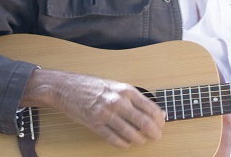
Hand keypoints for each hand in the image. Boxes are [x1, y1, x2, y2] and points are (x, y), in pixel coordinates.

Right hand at [21, 69, 165, 147]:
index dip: (159, 120)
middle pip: (143, 122)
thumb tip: (157, 112)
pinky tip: (126, 143)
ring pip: (130, 133)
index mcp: (126, 90)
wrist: (68, 88)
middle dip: (153, 132)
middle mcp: (118, 101)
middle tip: (157, 137)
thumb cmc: (95, 86)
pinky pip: (113, 138)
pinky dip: (123, 143)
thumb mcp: (118, 87)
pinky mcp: (95, 124)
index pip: (150, 108)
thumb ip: (136, 99)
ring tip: (142, 140)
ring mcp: (106, 114)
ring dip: (139, 139)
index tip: (161, 124)